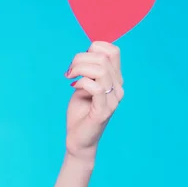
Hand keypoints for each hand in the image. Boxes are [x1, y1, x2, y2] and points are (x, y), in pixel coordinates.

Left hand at [64, 41, 123, 162]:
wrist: (79, 138)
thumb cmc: (81, 110)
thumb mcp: (84, 83)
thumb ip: (89, 69)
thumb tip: (87, 50)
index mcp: (115, 79)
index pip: (113, 50)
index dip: (94, 47)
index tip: (79, 59)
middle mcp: (118, 88)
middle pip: (103, 57)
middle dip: (80, 59)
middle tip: (69, 71)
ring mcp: (113, 99)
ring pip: (100, 70)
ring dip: (79, 69)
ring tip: (70, 77)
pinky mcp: (104, 110)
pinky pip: (96, 87)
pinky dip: (81, 83)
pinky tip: (73, 88)